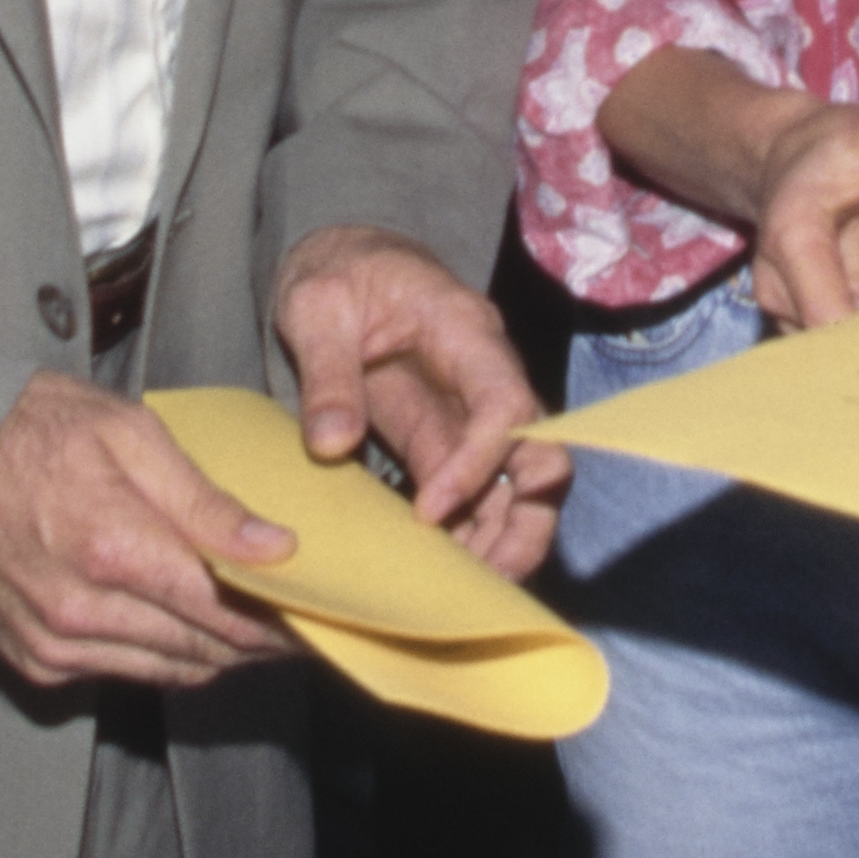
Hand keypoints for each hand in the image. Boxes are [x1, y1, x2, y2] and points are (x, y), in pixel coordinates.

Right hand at [0, 374, 298, 689]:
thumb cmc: (36, 429)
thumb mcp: (130, 434)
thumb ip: (205, 500)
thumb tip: (276, 547)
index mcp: (111, 547)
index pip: (224, 610)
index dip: (282, 619)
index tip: (321, 613)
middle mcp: (81, 610)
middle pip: (204, 649)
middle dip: (262, 641)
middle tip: (304, 623)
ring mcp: (55, 643)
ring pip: (170, 671)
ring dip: (220, 654)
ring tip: (260, 629)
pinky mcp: (35, 660)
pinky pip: (124, 674)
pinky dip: (166, 657)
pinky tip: (189, 628)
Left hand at [270, 221, 563, 576]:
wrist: (345, 267)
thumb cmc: (337, 276)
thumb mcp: (316, 305)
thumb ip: (326, 371)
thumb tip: (331, 444)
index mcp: (465, 332)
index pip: (504, 404)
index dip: (481, 463)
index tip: (429, 511)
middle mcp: (486, 377)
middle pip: (541, 454)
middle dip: (525, 519)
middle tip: (479, 579)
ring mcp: (472, 413)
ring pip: (518, 485)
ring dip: (498, 539)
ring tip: (454, 591)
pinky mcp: (447, 441)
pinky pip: (475, 495)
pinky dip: (465, 535)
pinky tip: (435, 572)